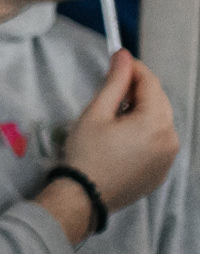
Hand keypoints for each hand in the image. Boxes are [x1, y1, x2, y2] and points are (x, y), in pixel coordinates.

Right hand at [60, 49, 179, 216]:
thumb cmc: (85, 153)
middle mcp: (171, 139)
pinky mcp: (163, 172)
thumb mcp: (95, 114)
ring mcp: (169, 158)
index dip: (134, 69)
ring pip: (161, 122)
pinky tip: (124, 140)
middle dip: (140, 92)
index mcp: (155, 122)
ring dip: (143, 113)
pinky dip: (146, 135)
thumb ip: (115, 82)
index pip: (151, 83)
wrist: (82, 198)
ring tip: (117, 119)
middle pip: (160, 102)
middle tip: (114, 91)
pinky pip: (159, 143)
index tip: (118, 60)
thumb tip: (124, 55)